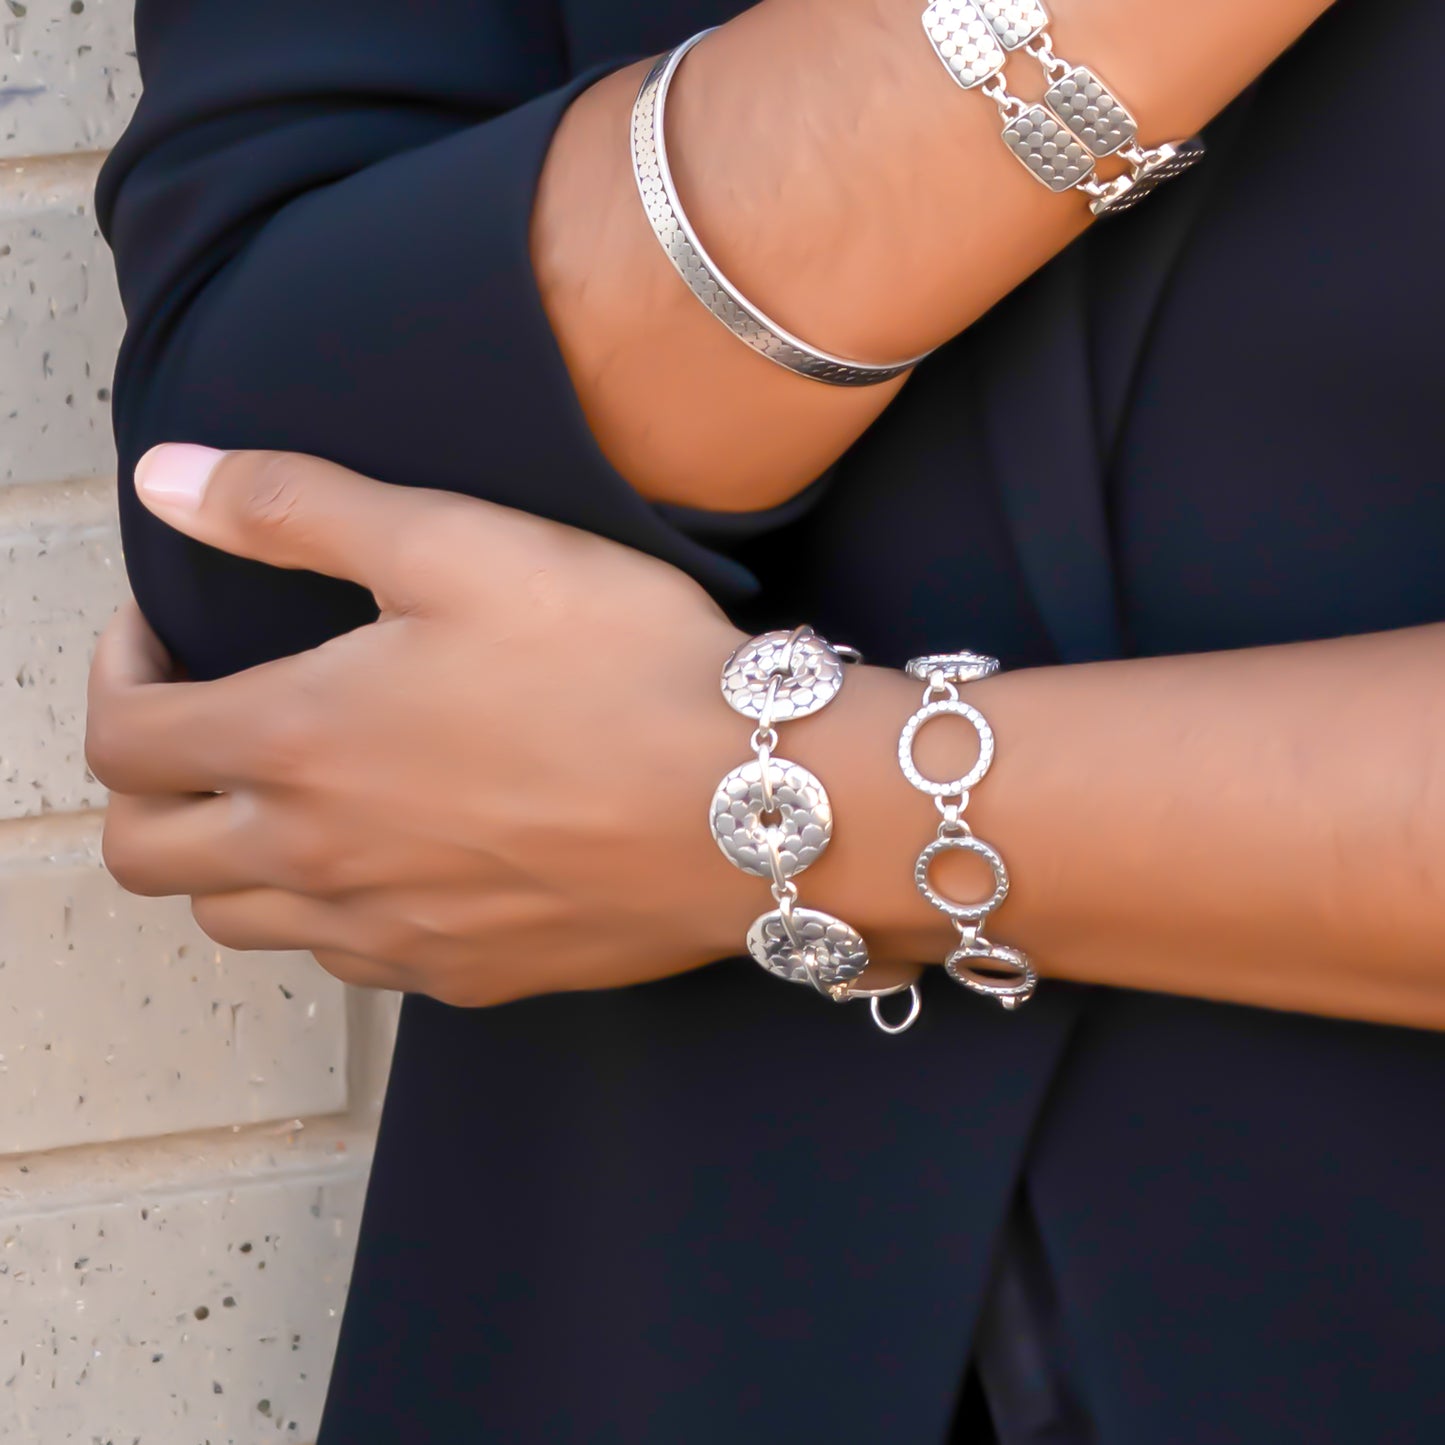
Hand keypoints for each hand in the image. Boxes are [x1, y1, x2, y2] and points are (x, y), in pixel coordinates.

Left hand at [87, 444, 767, 1006]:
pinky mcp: (465, 976)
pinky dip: (329, 913)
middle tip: (201, 723)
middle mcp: (320, 859)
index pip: (122, 738)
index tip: (161, 633)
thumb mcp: (458, 545)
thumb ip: (295, 509)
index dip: (115, 672)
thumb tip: (163, 480)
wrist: (755, 804)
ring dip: (226, 854)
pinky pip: (349, 962)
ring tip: (291, 792)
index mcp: (297, 743)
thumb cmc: (614, 664)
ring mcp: (391, 933)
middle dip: (142, 784)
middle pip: (145, 856)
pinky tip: (392, 859)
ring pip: (236, 922)